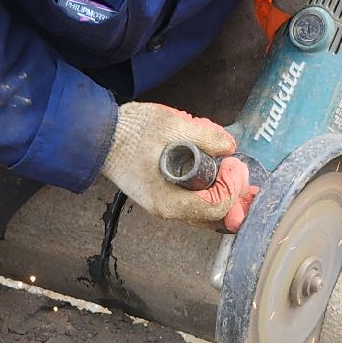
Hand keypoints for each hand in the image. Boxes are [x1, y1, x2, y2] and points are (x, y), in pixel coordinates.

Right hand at [101, 103, 257, 230]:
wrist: (99, 136)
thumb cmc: (131, 133)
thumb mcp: (172, 125)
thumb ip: (205, 136)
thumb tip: (229, 147)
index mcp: (169, 201)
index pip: (217, 207)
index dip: (233, 186)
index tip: (233, 162)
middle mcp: (167, 211)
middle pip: (214, 217)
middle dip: (235, 196)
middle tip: (243, 173)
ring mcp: (163, 206)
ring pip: (204, 213)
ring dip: (224, 196)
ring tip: (235, 176)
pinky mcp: (161, 197)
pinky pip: (193, 204)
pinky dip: (209, 193)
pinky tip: (215, 176)